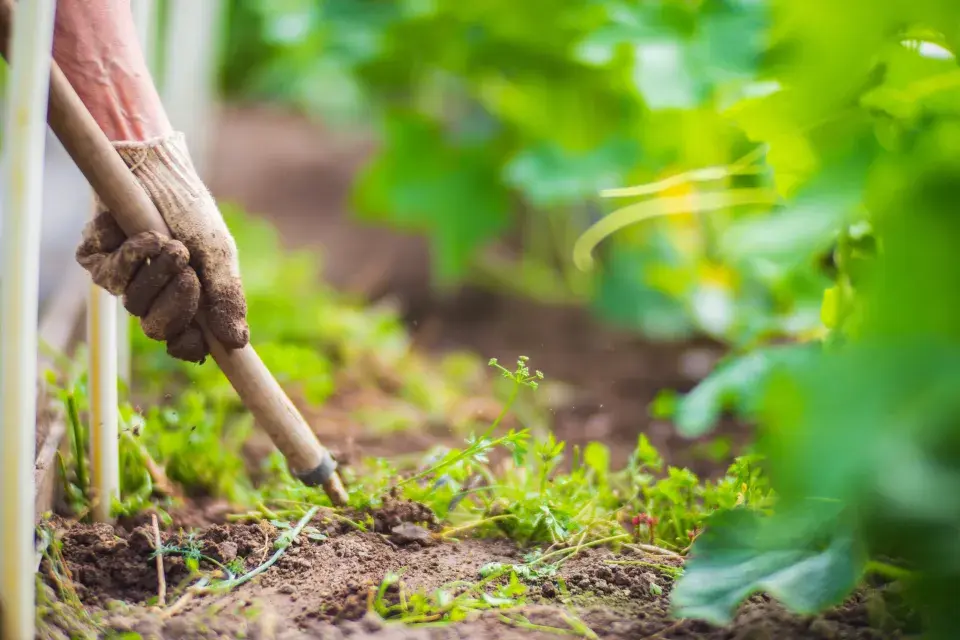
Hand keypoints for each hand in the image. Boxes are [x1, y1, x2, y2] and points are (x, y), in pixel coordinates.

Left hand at [76, 133, 248, 362]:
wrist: (159, 170)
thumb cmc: (191, 212)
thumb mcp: (219, 255)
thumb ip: (227, 298)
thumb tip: (238, 341)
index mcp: (185, 301)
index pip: (184, 343)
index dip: (189, 346)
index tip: (200, 339)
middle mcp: (152, 295)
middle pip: (157, 330)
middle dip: (177, 305)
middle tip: (188, 275)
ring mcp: (123, 279)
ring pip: (135, 305)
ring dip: (157, 273)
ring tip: (171, 244)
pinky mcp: (96, 259)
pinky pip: (111, 276)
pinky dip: (134, 256)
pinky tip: (147, 235)